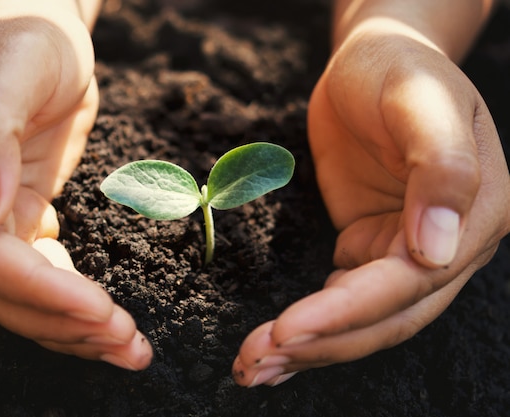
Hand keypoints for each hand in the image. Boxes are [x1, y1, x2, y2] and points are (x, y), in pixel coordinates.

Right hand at [0, 16, 151, 369]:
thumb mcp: (10, 65)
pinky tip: (101, 320)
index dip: (36, 289)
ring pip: (11, 293)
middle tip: (126, 343)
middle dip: (59, 321)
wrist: (39, 34)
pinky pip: (33, 275)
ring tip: (126, 347)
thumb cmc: (26, 39)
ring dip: (67, 327)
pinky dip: (67, 303)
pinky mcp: (11, 219)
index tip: (98, 310)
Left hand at [232, 31, 509, 386]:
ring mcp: (410, 251)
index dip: (346, 312)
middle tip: (253, 363)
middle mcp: (450, 245)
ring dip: (311, 349)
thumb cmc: (396, 67)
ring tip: (252, 369)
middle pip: (386, 316)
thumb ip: (441, 167)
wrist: (373, 60)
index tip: (287, 330)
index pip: (408, 282)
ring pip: (365, 319)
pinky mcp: (373, 247)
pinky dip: (312, 326)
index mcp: (476, 213)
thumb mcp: (420, 99)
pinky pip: (345, 300)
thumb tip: (438, 253)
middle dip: (319, 344)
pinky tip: (277, 346)